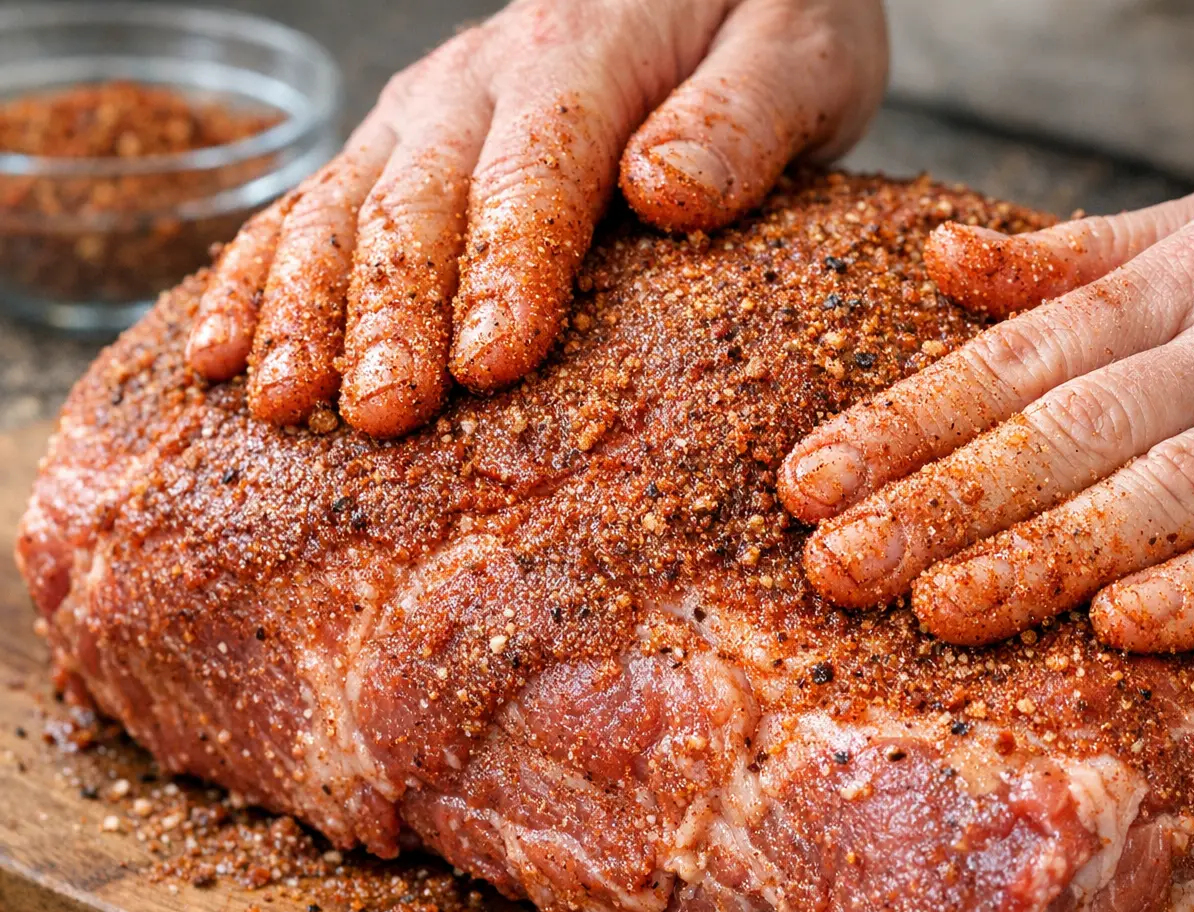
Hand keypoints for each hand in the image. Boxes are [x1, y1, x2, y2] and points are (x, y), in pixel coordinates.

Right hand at [186, 0, 885, 436]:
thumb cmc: (772, 18)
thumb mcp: (801, 52)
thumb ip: (744, 116)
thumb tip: (665, 189)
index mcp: (582, 50)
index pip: (535, 170)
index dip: (505, 269)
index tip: (488, 366)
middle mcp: (482, 76)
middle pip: (419, 201)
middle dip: (390, 314)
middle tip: (378, 418)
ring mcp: (429, 108)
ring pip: (342, 208)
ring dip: (304, 309)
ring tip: (278, 404)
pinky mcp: (406, 141)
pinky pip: (312, 208)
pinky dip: (258, 278)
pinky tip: (220, 351)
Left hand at [778, 128, 1193, 652]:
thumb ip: (1079, 260)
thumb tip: (943, 262)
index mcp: (1182, 277)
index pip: (1016, 356)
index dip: (905, 421)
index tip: (810, 484)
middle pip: (1073, 425)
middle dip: (945, 501)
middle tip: (838, 568)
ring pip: (1176, 484)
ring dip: (1054, 549)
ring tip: (945, 609)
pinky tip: (1133, 626)